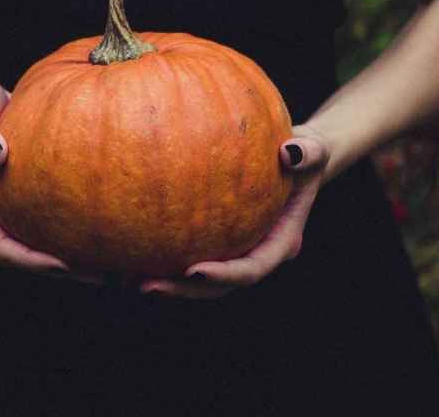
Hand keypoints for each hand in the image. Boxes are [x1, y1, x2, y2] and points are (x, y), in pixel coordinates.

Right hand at [0, 76, 102, 284]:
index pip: (1, 249)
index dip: (31, 262)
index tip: (64, 264)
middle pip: (23, 258)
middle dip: (59, 270)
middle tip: (101, 275)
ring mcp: (5, 212)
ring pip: (37, 247)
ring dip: (70, 260)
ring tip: (110, 264)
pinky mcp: (23, 202)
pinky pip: (48, 225)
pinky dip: (71, 234)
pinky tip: (104, 231)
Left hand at [138, 125, 329, 298]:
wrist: (292, 159)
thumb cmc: (302, 152)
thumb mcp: (314, 148)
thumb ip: (309, 152)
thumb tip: (290, 153)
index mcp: (279, 243)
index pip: (251, 269)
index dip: (224, 276)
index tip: (194, 271)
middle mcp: (253, 254)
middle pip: (218, 288)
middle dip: (182, 291)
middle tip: (146, 286)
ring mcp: (232, 251)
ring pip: (197, 280)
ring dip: (164, 283)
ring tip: (125, 279)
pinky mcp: (212, 241)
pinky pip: (184, 253)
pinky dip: (158, 257)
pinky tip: (124, 251)